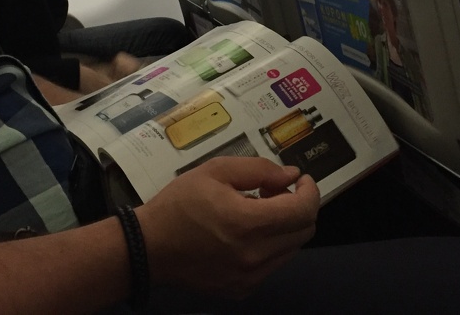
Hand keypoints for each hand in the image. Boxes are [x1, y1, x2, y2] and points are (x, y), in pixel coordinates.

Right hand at [137, 157, 318, 298]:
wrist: (149, 248)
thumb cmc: (180, 204)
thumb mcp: (215, 171)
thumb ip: (258, 169)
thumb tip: (292, 176)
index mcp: (247, 223)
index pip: (303, 211)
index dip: (310, 191)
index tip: (301, 180)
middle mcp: (254, 256)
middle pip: (304, 231)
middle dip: (299, 206)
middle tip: (275, 192)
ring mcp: (250, 277)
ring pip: (292, 248)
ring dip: (285, 226)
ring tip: (258, 211)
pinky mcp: (242, 290)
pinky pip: (273, 264)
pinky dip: (271, 246)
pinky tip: (246, 234)